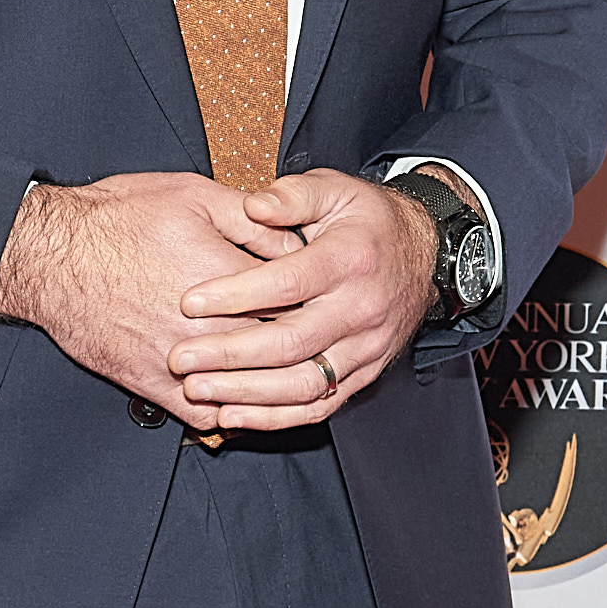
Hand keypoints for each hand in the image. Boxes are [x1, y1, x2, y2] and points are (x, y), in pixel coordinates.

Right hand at [0, 171, 298, 419]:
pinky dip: (229, 414)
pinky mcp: (151, 386)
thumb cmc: (116, 219)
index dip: (319, 299)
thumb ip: (253, 220)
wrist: (50, 256)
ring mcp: (179, 362)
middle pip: (280, 349)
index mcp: (226, 278)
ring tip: (292, 373)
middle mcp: (208, 328)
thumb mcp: (194, 196)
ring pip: (248, 390)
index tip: (329, 296)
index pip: (297, 300)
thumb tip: (296, 243)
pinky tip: (241, 402)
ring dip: (273, 386)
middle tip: (322, 337)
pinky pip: (204, 415)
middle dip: (305, 344)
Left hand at [167, 170, 439, 428]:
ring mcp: (366, 348)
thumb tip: (254, 204)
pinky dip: (275, 417)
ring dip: (247, 393)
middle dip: (229, 355)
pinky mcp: (364, 373)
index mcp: (350, 260)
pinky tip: (233, 415)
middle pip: (290, 343)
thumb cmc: (369, 221)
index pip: (288, 284)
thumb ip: (293, 195)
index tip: (189, 303)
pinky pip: (319, 406)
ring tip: (199, 391)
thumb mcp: (336, 189)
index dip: (235, 295)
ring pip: (304, 384)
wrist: (426, 255)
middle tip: (180, 358)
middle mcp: (361, 309)